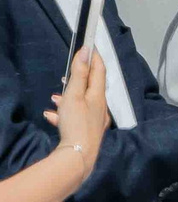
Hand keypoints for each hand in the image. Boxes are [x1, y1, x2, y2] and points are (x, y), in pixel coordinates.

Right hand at [43, 46, 110, 176]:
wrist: (79, 155)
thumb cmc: (76, 123)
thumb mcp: (74, 94)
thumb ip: (79, 73)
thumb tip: (87, 51)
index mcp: (99, 96)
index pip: (100, 71)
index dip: (95, 57)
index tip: (89, 45)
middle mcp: (101, 107)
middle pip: (91, 87)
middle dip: (79, 78)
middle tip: (68, 72)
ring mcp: (95, 120)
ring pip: (82, 102)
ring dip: (68, 97)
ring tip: (55, 96)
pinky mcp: (88, 131)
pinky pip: (76, 117)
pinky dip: (64, 113)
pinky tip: (52, 115)